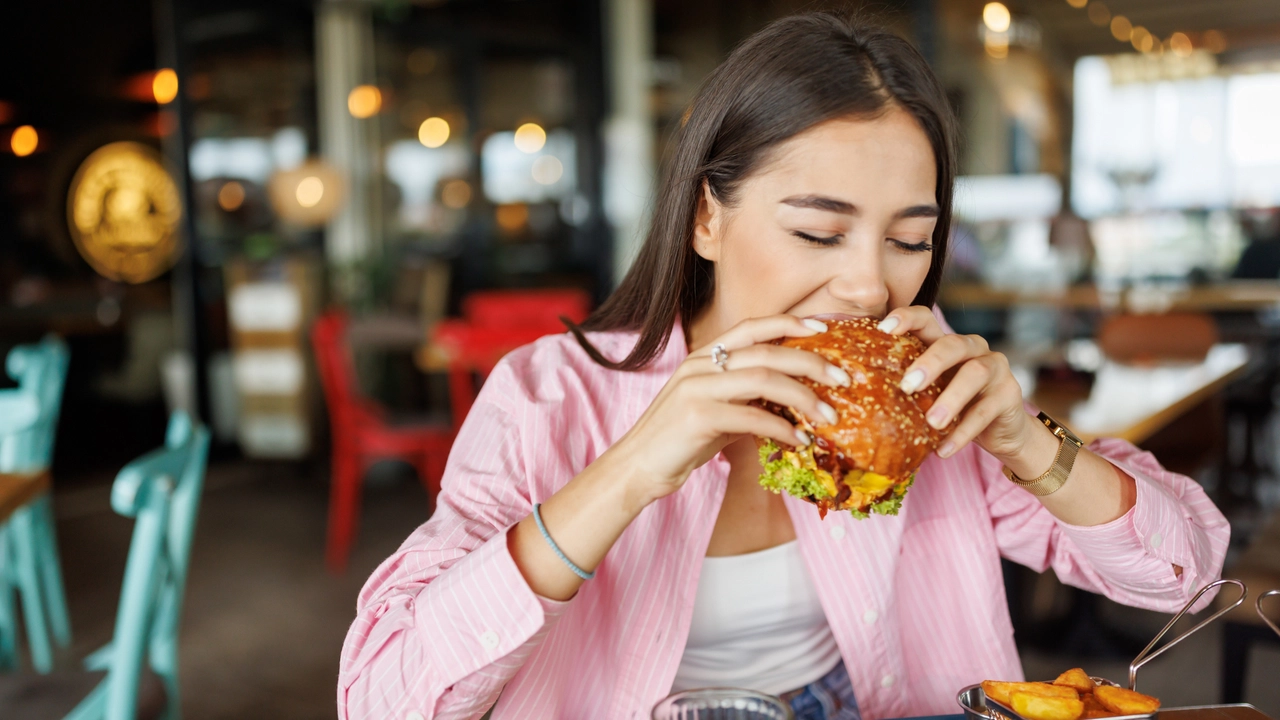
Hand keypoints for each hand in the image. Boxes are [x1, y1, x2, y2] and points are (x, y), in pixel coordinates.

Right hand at [611, 315, 852, 504]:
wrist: (637, 467)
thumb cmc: (679, 441)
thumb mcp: (717, 410)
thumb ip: (747, 399)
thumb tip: (792, 404)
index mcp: (704, 356)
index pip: (752, 326)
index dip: (790, 322)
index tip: (825, 327)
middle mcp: (700, 365)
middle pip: (767, 351)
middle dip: (812, 362)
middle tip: (844, 379)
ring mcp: (697, 388)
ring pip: (764, 379)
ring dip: (805, 398)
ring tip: (829, 416)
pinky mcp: (697, 417)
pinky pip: (752, 417)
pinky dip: (783, 428)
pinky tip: (799, 440)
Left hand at [878, 306, 1032, 461]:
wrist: (1001, 431)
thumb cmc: (954, 407)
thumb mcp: (929, 393)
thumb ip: (905, 387)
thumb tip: (854, 395)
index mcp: (946, 342)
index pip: (926, 319)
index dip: (906, 318)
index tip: (884, 329)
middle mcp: (973, 348)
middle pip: (952, 344)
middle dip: (930, 362)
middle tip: (907, 385)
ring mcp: (995, 368)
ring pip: (975, 373)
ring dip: (951, 399)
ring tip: (932, 423)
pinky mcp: (1010, 394)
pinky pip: (985, 412)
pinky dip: (963, 432)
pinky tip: (943, 449)